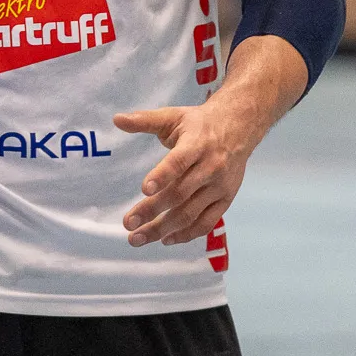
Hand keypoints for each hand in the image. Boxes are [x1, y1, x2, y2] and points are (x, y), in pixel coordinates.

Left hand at [115, 100, 260, 247]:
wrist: (238, 128)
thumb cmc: (199, 124)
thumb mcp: (173, 116)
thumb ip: (144, 120)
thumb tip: (116, 119)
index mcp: (196, 144)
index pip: (179, 162)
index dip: (162, 176)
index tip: (144, 190)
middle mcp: (210, 167)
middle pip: (180, 194)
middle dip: (152, 211)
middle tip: (128, 223)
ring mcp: (219, 187)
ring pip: (191, 213)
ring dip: (163, 229)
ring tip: (137, 238)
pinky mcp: (226, 200)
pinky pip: (206, 223)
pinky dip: (186, 234)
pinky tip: (165, 239)